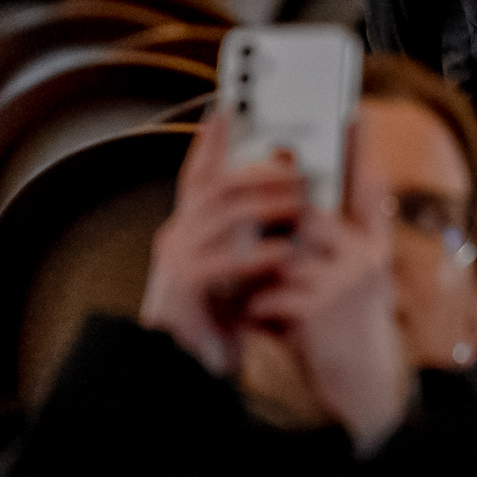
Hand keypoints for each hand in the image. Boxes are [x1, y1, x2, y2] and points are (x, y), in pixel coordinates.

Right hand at [141, 111, 304, 376]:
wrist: (191, 368)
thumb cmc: (222, 317)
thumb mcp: (240, 267)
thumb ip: (253, 233)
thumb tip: (292, 196)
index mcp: (191, 228)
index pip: (198, 175)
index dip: (209, 141)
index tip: (226, 109)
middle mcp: (177, 237)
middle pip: (214, 186)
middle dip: (257, 171)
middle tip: (297, 165)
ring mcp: (175, 261)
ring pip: (218, 216)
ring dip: (263, 204)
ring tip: (300, 201)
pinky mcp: (183, 290)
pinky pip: (219, 262)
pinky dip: (253, 254)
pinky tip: (281, 252)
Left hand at [243, 152, 412, 449]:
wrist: (360, 381)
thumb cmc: (342, 324)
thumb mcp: (344, 276)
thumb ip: (326, 242)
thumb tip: (292, 208)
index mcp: (371, 242)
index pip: (370, 184)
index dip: (362, 148)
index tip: (353, 114)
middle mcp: (368, 255)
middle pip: (310, 213)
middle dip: (275, 224)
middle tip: (256, 230)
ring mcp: (349, 281)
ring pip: (286, 253)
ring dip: (261, 274)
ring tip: (254, 290)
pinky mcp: (325, 308)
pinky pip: (274, 291)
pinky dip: (260, 308)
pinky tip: (265, 322)